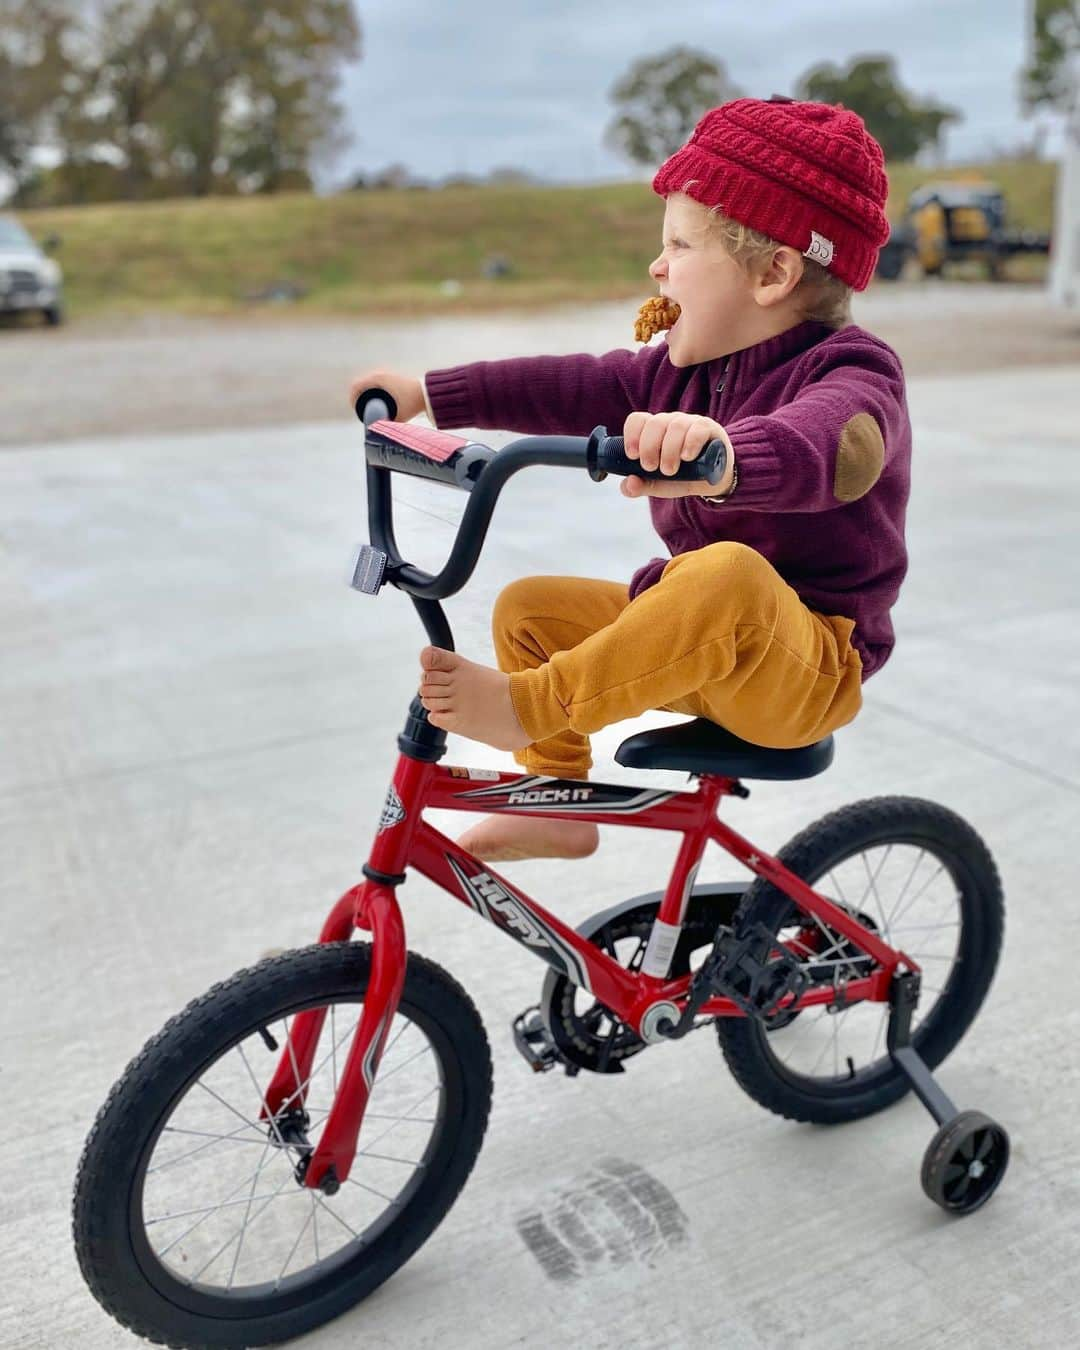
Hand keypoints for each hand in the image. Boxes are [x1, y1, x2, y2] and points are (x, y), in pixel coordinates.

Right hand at [347, 368, 425, 421]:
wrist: (428, 393)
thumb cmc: (413, 403)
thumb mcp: (397, 417)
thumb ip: (384, 424)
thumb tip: (373, 432)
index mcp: (377, 380)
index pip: (355, 386)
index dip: (352, 398)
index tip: (354, 409)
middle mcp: (379, 374)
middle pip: (360, 384)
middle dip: (357, 397)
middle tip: (359, 410)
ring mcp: (385, 374)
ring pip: (367, 383)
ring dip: (364, 393)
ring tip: (365, 406)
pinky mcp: (390, 377)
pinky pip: (374, 383)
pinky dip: (371, 391)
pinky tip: (373, 400)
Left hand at [620, 411, 734, 498]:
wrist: (713, 481)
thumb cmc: (683, 477)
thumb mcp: (661, 485)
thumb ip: (642, 486)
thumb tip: (628, 485)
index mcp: (654, 432)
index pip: (638, 420)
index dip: (632, 435)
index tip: (632, 455)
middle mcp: (670, 423)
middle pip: (655, 423)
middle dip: (649, 446)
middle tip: (651, 467)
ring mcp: (690, 423)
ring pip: (676, 426)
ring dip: (669, 449)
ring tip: (669, 470)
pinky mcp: (709, 428)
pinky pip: (698, 429)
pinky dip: (690, 443)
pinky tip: (687, 457)